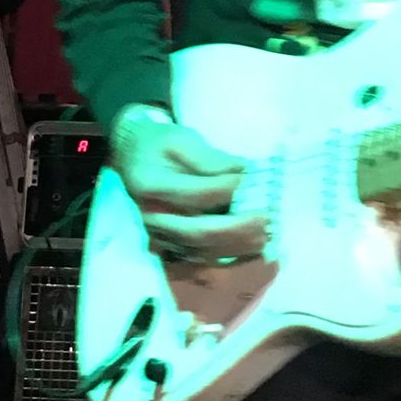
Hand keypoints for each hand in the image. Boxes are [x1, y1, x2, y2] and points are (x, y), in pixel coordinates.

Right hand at [110, 104, 267, 259]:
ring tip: (265, 235)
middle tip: (266, 217)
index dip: (225, 188)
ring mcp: (159, 237)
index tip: (251, 177)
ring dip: (237, 246)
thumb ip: (210, 158)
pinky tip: (251, 250)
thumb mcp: (182, 139)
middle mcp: (152, 217)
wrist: (134, 160)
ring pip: (202, 251)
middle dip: (236, 227)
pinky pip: (200, 261)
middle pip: (197, 231)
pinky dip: (228, 259)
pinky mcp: (169, 248)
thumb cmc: (160, 146)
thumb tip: (244, 170)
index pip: (193, 194)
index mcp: (150, 186)